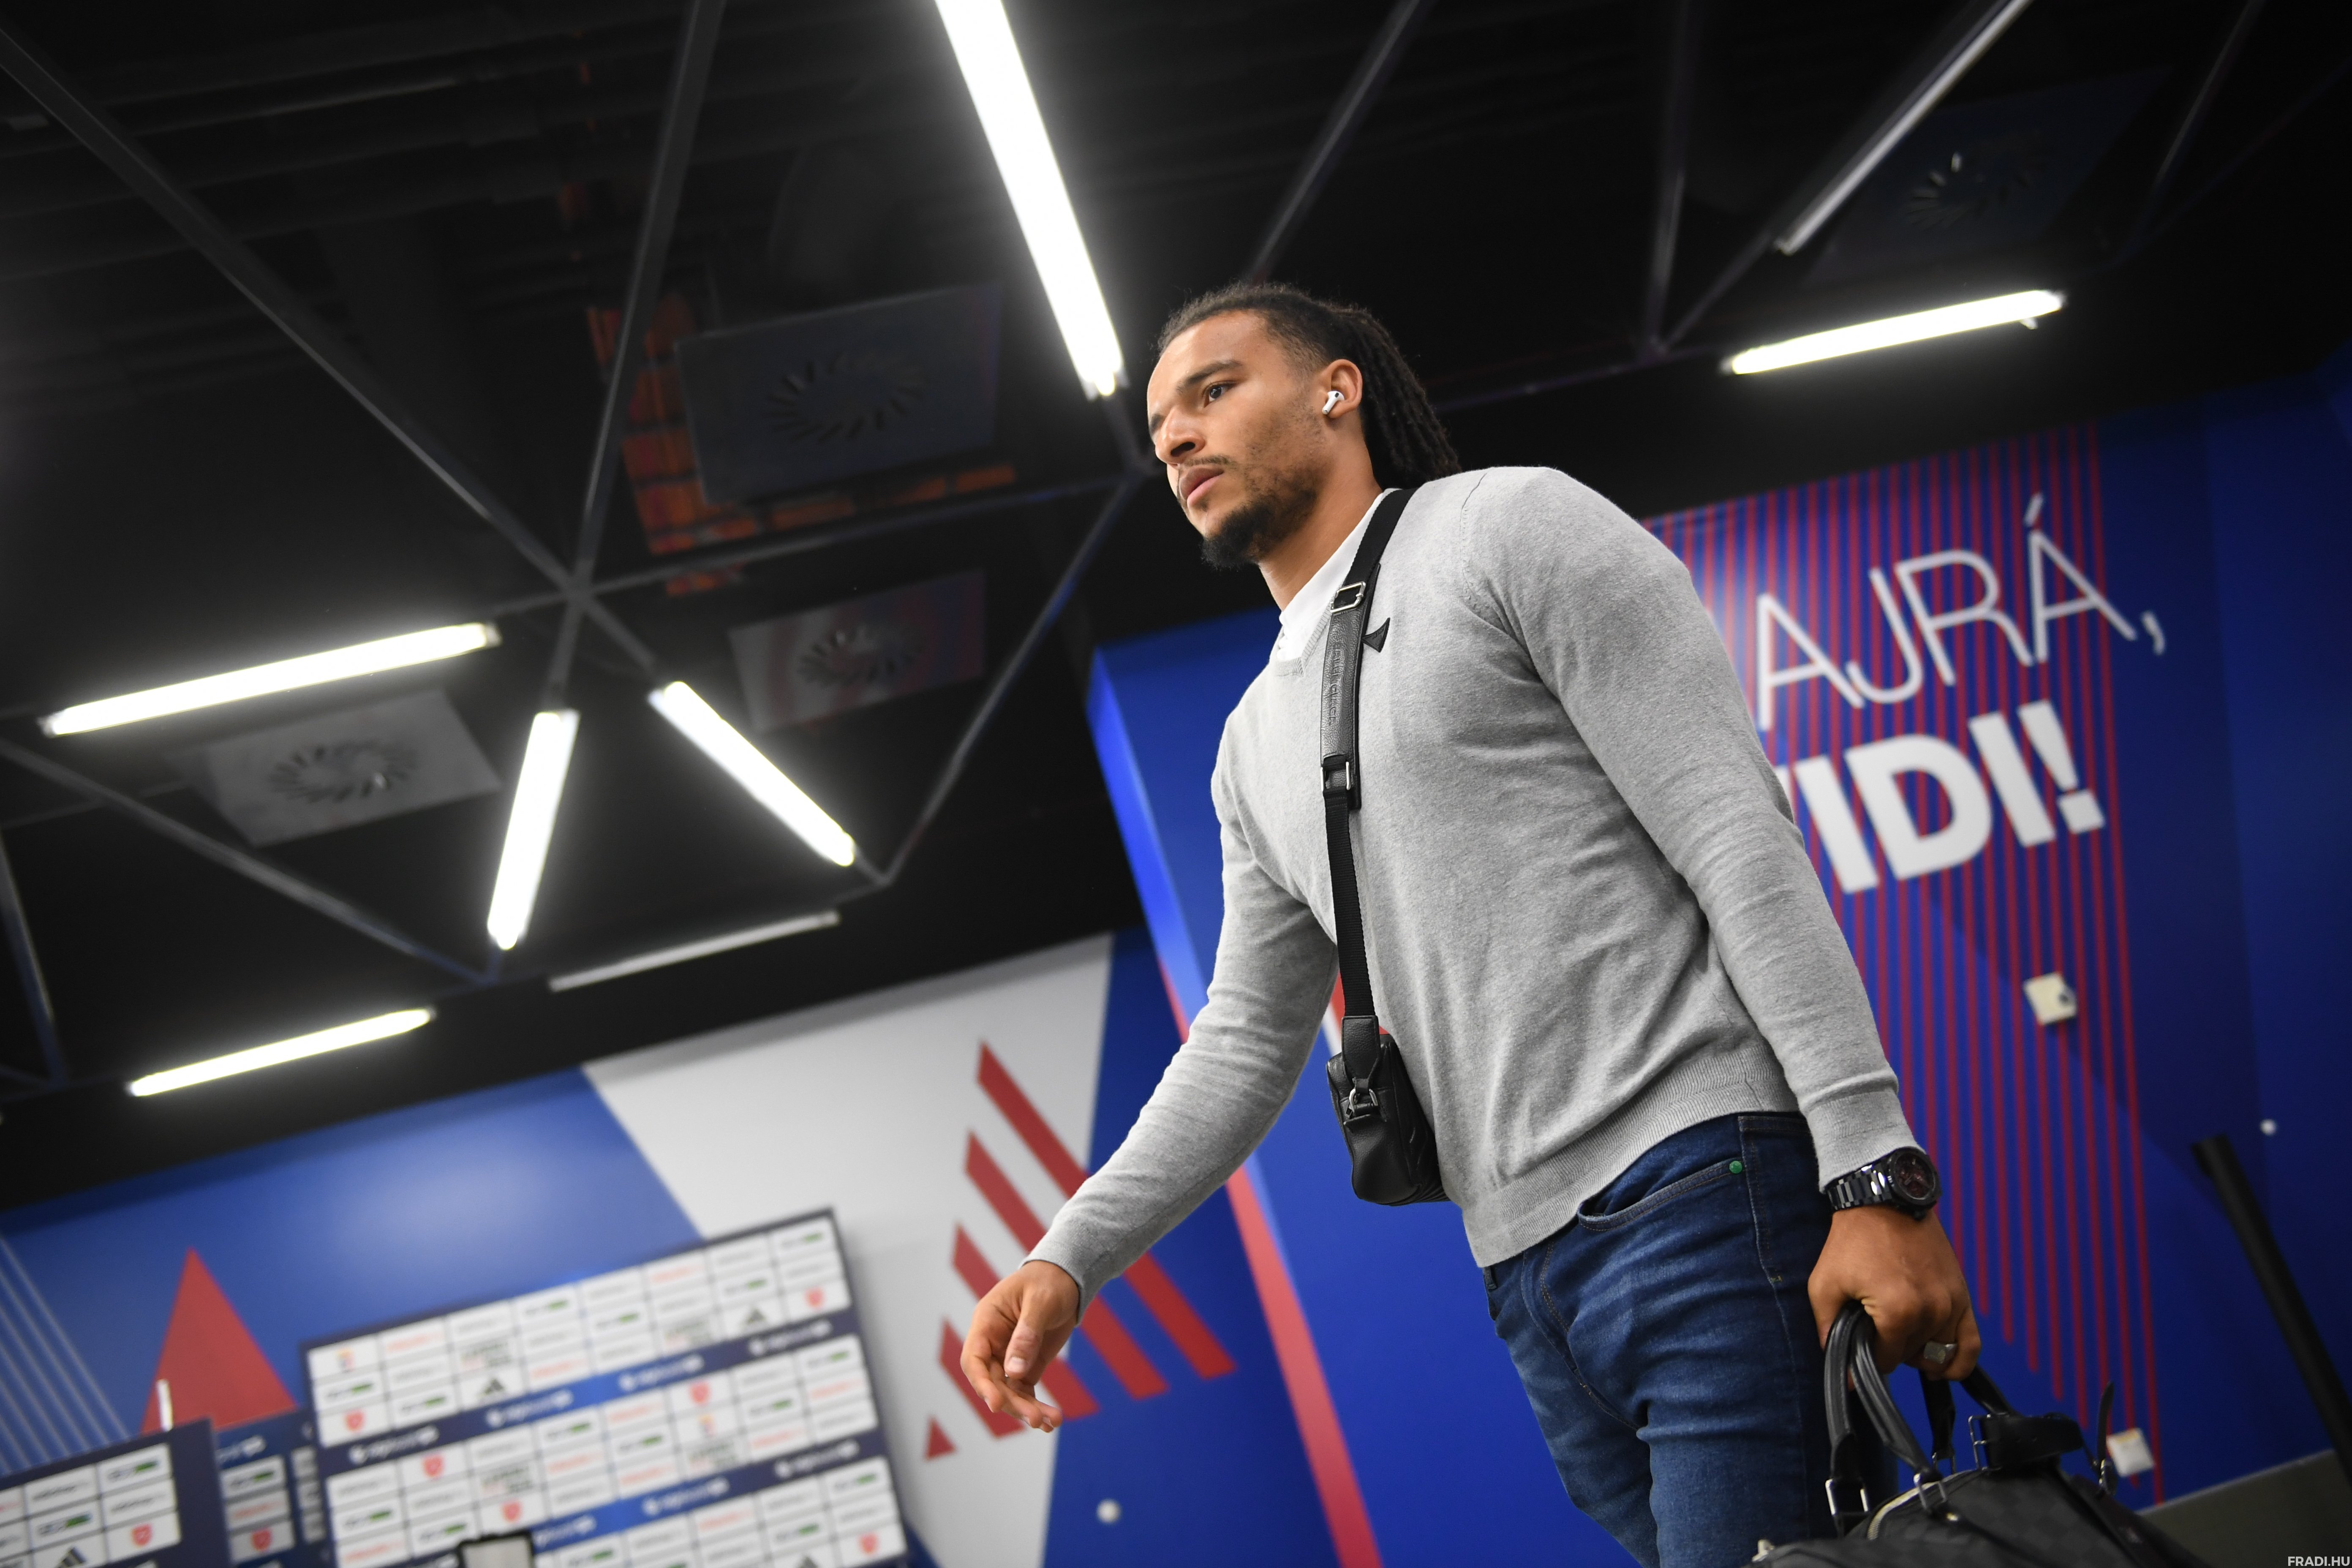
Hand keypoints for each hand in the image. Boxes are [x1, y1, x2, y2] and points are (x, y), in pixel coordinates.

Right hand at [961, 1260, 1080, 1430]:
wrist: (1067, 1278)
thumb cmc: (1049, 1281)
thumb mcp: (1040, 1302)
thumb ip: (1027, 1334)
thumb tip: (1014, 1372)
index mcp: (987, 1322)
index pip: (974, 1359)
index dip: (982, 1384)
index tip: (995, 1404)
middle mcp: (993, 1343)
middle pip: (993, 1382)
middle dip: (1012, 1402)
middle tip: (1035, 1419)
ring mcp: (1009, 1356)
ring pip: (1009, 1391)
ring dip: (1027, 1409)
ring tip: (1050, 1422)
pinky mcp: (1026, 1365)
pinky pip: (1025, 1391)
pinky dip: (1036, 1405)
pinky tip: (1052, 1421)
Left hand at [1809, 1206, 1980, 1378]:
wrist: (1884, 1202)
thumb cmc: (1853, 1240)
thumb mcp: (1825, 1285)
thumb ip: (1828, 1330)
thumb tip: (1842, 1373)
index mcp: (1898, 1313)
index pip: (1886, 1361)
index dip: (1867, 1357)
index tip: (1858, 1342)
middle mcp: (1932, 1312)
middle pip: (1912, 1357)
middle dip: (1891, 1350)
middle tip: (1874, 1329)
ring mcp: (1951, 1303)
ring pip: (1939, 1353)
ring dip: (1919, 1353)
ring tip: (1900, 1339)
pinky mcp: (1962, 1294)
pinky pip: (1972, 1343)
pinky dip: (1960, 1360)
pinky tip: (1943, 1366)